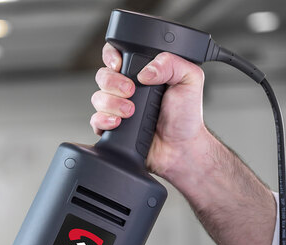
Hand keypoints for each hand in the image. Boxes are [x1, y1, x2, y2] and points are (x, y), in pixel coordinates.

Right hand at [91, 44, 208, 182]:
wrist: (180, 149)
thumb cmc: (186, 117)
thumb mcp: (189, 79)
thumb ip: (172, 64)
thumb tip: (145, 71)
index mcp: (142, 73)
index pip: (117, 55)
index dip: (111, 56)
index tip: (119, 64)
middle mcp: (127, 89)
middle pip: (102, 76)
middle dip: (112, 82)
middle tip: (131, 91)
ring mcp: (117, 109)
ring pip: (97, 98)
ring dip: (110, 103)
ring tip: (130, 111)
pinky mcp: (112, 129)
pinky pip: (95, 121)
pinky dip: (102, 120)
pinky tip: (117, 122)